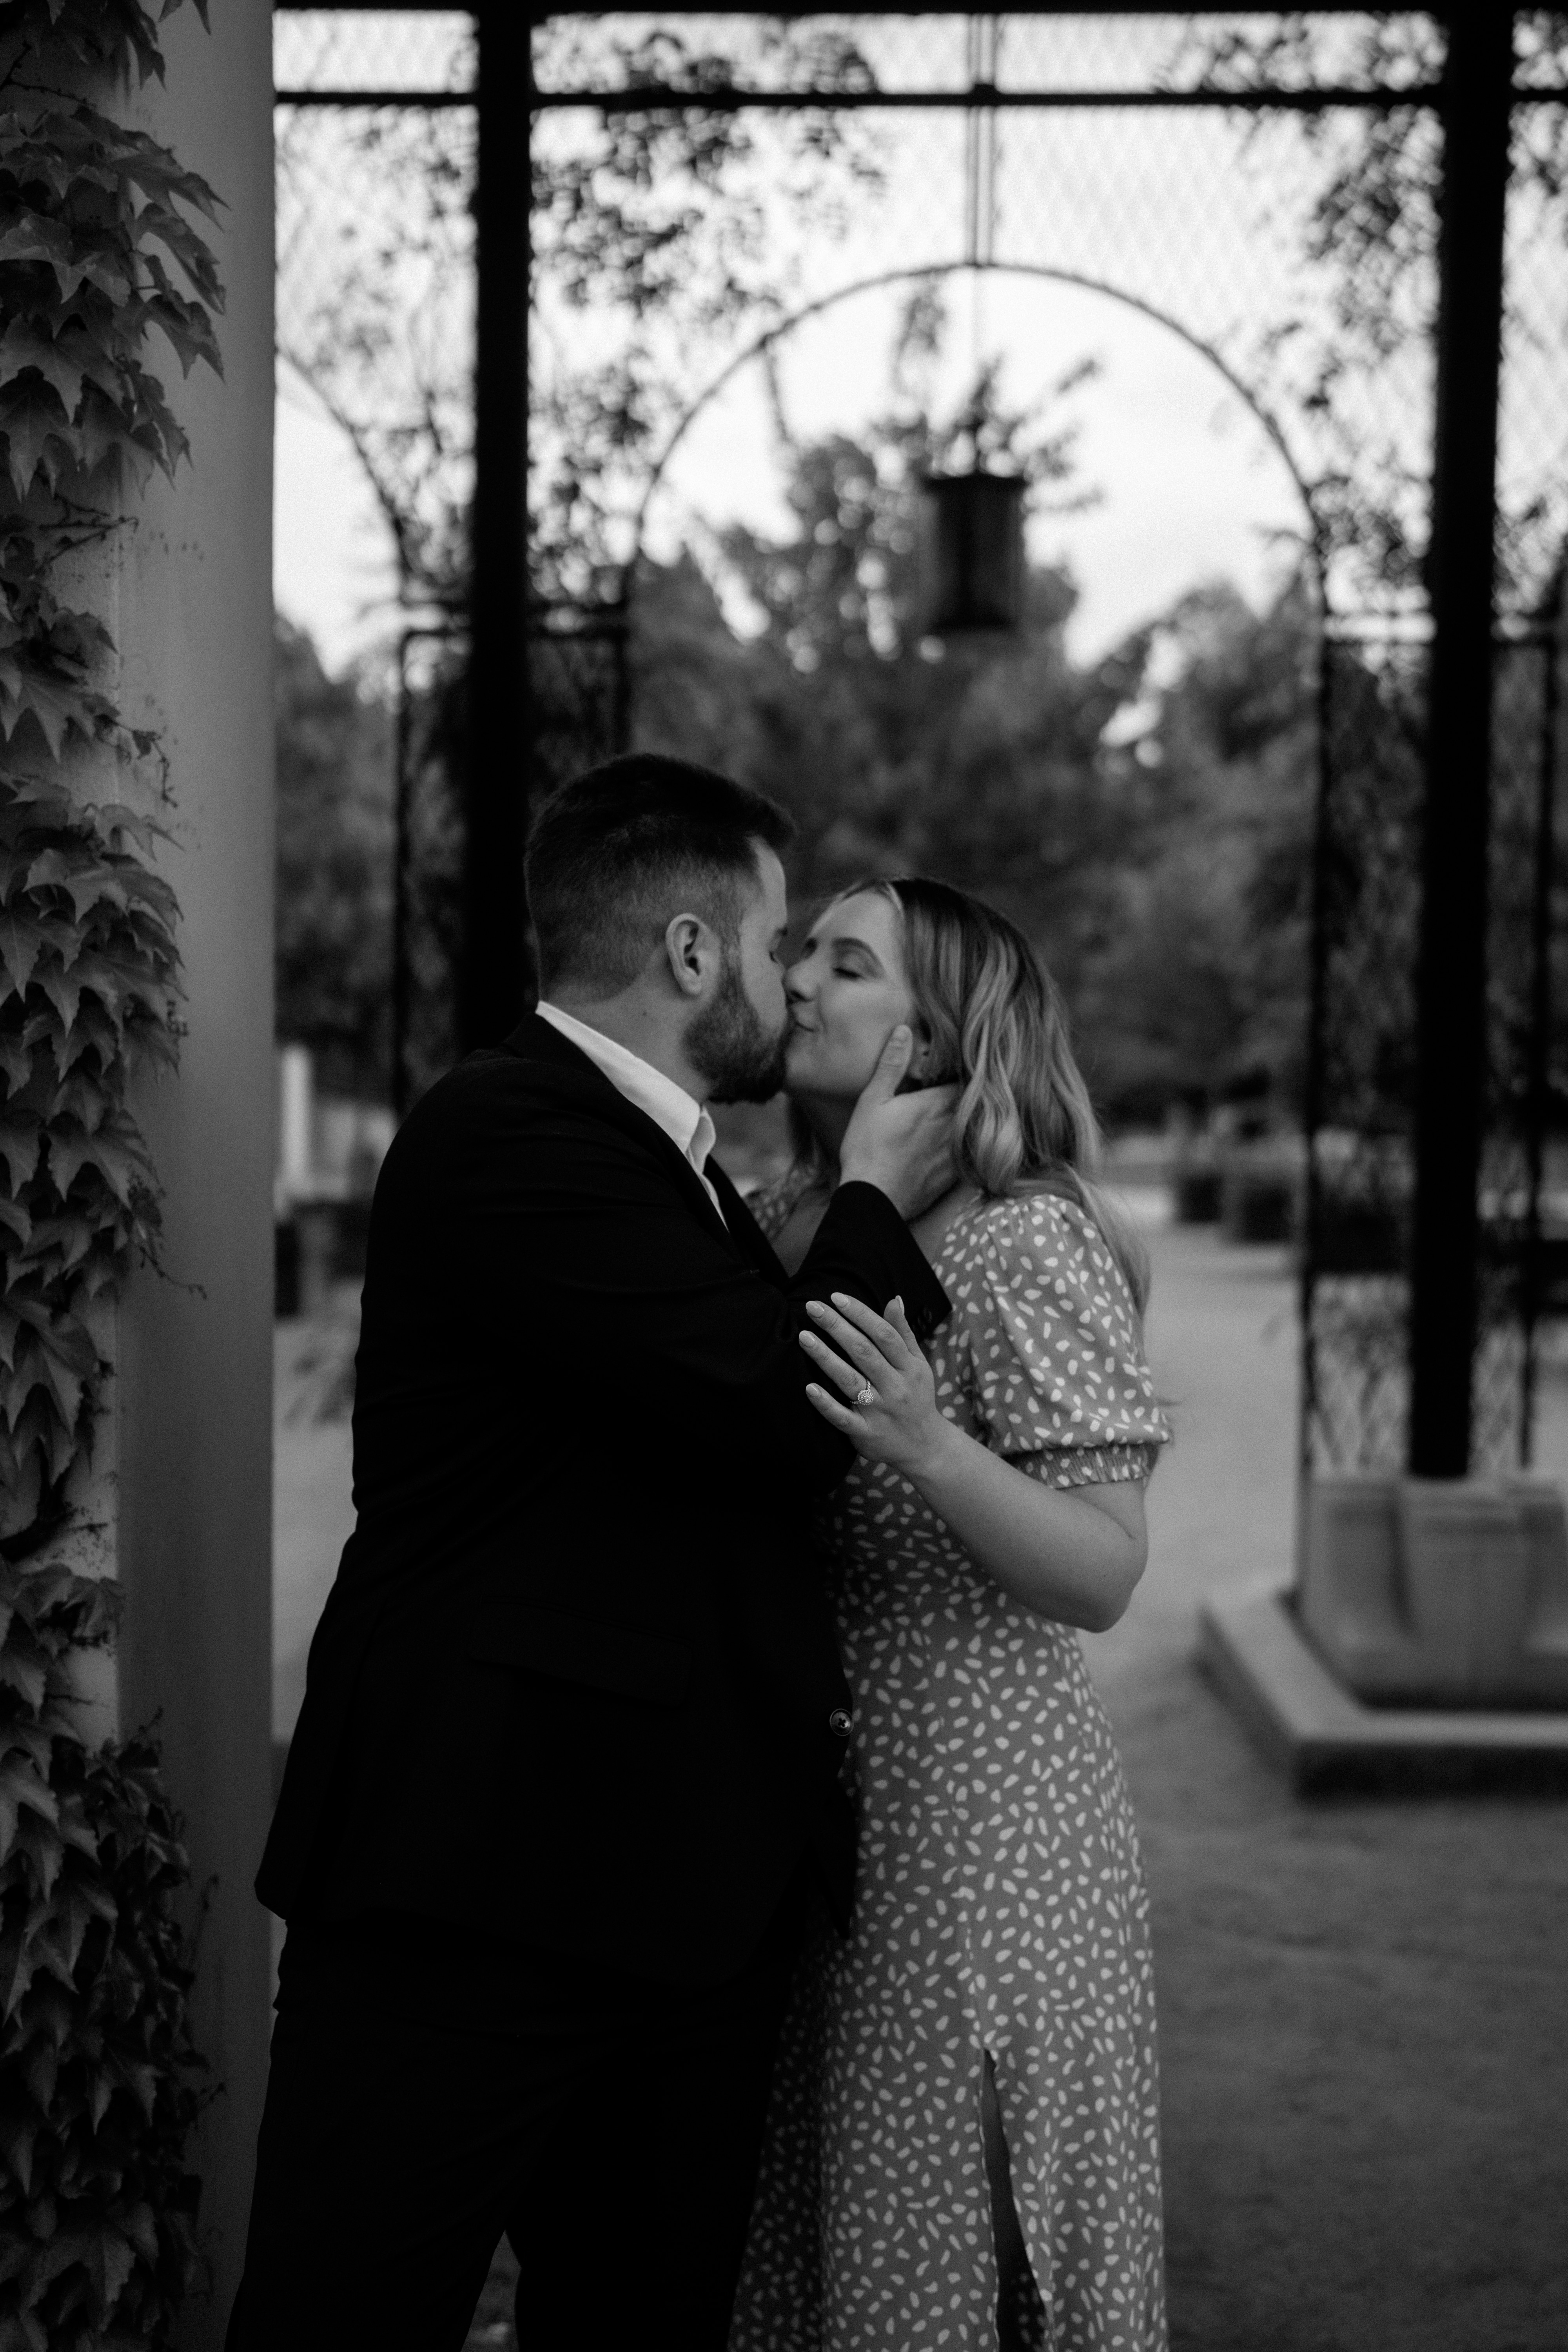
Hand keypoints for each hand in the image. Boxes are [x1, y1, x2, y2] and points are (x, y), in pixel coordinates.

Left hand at [799, 1292, 953, 1480]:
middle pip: (864, 1352)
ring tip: (804, 1337)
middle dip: (837, 1327)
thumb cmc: (916, 1397)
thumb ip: (903, 1333)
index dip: (860, 1314)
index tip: (836, 1297)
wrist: (925, 1447)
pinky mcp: (865, 1433)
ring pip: (850, 1380)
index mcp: (909, 1367)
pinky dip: (826, 1403)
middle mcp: (895, 1387)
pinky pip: (842, 1417)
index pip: (884, 1334)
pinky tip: (808, 1387)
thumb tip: (893, 1300)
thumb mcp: (918, 1365)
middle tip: (812, 1307)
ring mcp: (879, 1411)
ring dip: (826, 1357)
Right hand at [838, 1025, 958, 1217]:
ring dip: (970, 1121)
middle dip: (970, 1095)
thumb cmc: (867, 1148)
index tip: (959, 1068)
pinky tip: (956, 1146)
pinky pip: (970, 1154)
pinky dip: (967, 1147)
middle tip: (965, 1087)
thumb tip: (904, 1030)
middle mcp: (953, 1126)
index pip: (965, 1079)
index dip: (964, 1073)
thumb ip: (891, 1065)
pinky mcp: (954, 1176)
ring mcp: (956, 1153)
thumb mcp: (872, 1100)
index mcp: (935, 1104)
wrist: (873, 1200)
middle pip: (973, 1104)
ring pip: (974, 1129)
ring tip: (962, 1115)